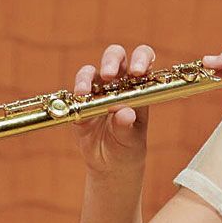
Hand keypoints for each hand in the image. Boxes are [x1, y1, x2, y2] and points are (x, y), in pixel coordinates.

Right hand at [71, 44, 155, 178]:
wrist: (109, 166)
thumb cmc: (127, 149)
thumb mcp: (131, 141)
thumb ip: (127, 127)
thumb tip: (125, 113)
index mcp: (139, 88)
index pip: (143, 61)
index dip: (141, 59)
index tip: (137, 71)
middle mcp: (119, 84)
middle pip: (116, 56)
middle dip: (112, 60)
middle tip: (109, 74)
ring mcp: (99, 91)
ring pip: (93, 71)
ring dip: (88, 76)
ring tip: (85, 91)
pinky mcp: (81, 102)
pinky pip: (78, 89)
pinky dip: (78, 90)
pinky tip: (79, 98)